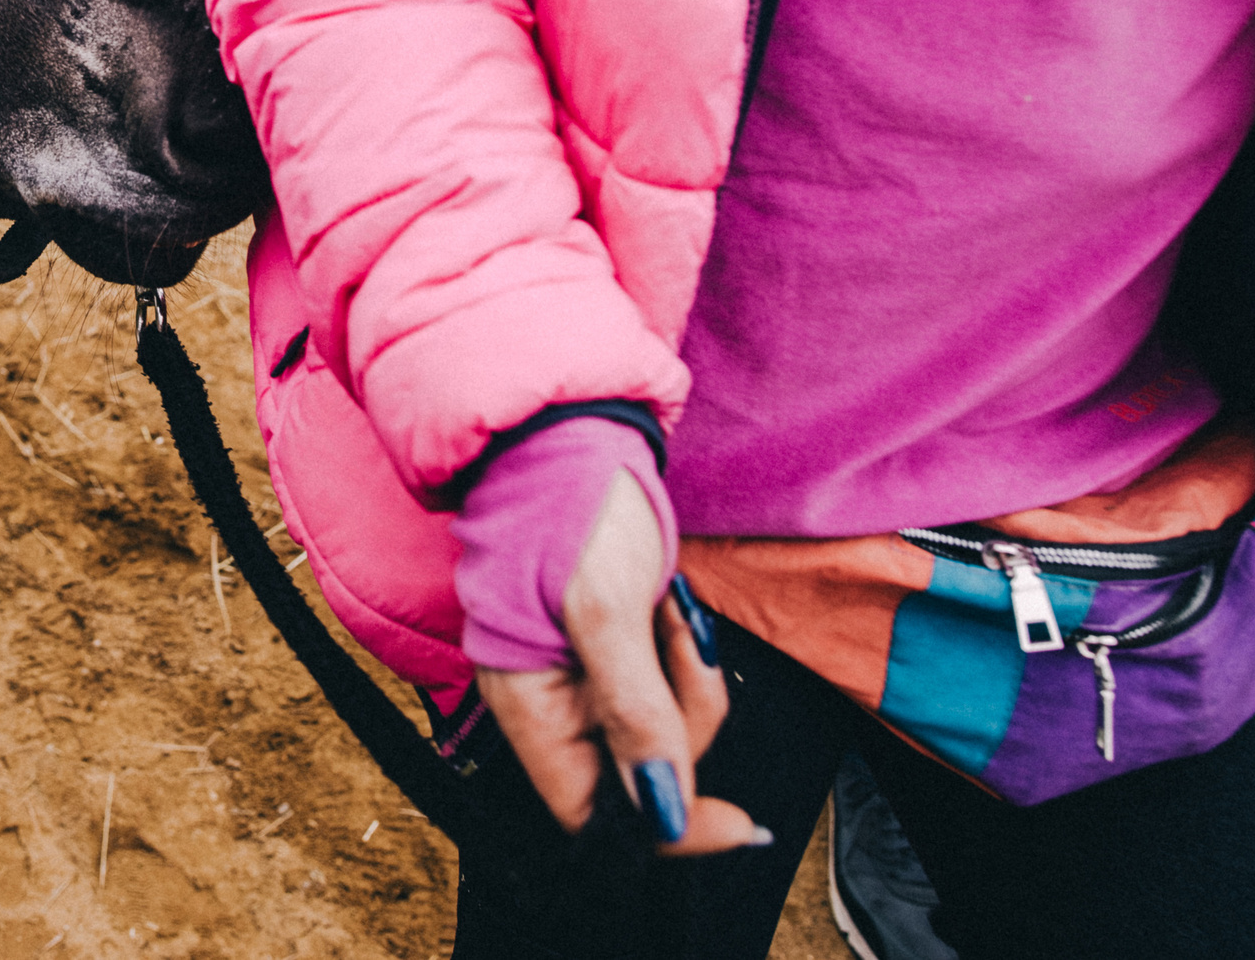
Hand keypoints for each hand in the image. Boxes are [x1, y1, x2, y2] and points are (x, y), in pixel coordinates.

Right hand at [478, 470, 768, 853]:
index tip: (730, 816)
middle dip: (684, 723)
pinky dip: (684, 656)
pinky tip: (668, 605)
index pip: (590, 815)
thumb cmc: (568, 504)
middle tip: (683, 646)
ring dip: (688, 679)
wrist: (570, 428)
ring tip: (671, 610)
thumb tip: (661, 810)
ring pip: (663, 729)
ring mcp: (582, 674)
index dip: (661, 826)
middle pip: (638, 774)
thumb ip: (633, 713)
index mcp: (525, 702)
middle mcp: (549, 701)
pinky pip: (667, 686)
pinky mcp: (614, 648)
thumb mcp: (606, 609)